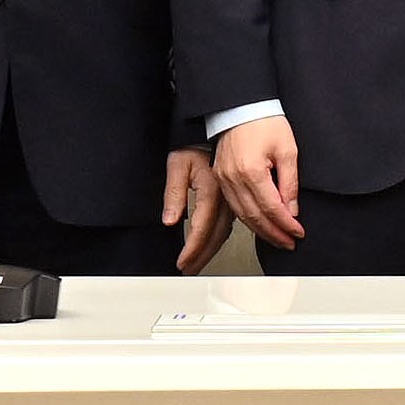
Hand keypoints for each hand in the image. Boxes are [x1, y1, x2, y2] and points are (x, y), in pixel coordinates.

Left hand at [164, 149, 228, 272]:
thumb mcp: (178, 163)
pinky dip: (219, 241)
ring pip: (224, 234)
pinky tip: (213, 247)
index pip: (201, 227)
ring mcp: (232, 200)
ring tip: (197, 265)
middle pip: (215, 236)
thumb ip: (174, 193)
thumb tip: (170, 219)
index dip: (192, 248)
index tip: (182, 262)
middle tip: (189, 270)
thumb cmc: (195, 145)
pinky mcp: (235, 200)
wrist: (218, 133)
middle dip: (201, 257)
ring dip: (210, 252)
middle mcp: (225, 198)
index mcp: (211, 189)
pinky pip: (229, 226)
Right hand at [214, 117, 303, 250]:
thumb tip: (292, 211)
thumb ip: (290, 183)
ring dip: (261, 231)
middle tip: (289, 242)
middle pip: (255, 216)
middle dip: (274, 233)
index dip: (286, 224)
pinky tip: (259, 224)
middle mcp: (233, 178)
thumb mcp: (287, 150)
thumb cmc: (265, 122)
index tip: (298, 232)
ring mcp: (224, 178)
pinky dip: (248, 219)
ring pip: (242, 215)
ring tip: (278, 238)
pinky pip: (233, 205)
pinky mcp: (220, 177)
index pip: (271, 208)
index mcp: (251, 170)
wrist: (241, 106)